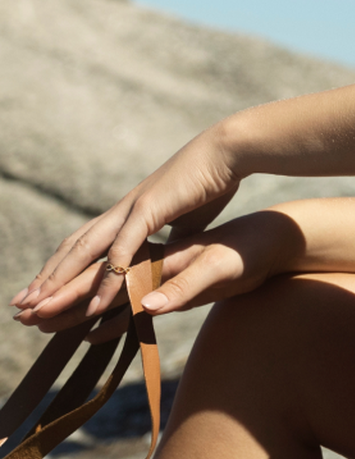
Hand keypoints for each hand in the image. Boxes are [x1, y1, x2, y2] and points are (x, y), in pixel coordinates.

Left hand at [11, 129, 241, 330]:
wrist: (230, 150)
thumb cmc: (214, 179)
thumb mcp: (191, 217)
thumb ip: (175, 236)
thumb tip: (172, 250)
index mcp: (131, 209)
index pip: (85, 240)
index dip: (62, 265)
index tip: (42, 289)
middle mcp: (123, 208)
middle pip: (73, 246)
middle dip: (46, 276)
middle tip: (19, 305)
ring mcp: (132, 208)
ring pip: (84, 249)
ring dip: (58, 281)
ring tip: (38, 308)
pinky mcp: (149, 210)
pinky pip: (120, 252)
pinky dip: (106, 281)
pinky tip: (94, 305)